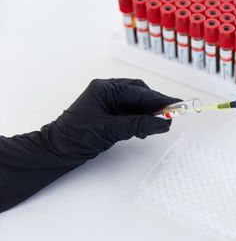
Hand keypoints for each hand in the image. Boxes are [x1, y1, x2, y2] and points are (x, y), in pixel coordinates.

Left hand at [43, 78, 179, 160]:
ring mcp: (107, 103)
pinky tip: (144, 129)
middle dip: (154, 106)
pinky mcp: (109, 115)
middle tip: (169, 117)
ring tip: (157, 126)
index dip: (159, 99)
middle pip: (139, 94)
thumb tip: (163, 123)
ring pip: (136, 104)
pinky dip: (140, 121)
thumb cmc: (75, 137)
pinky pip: (130, 113)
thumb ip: (138, 125)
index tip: (176, 105)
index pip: (139, 92)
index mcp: (105, 88)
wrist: (55, 152)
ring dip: (148, 115)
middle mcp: (107, 92)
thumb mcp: (110, 130)